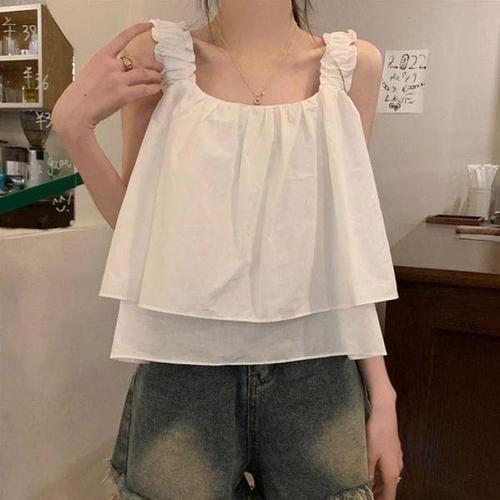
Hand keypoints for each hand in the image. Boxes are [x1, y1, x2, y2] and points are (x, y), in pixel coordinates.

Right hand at [52, 21, 163, 137]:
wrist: (76, 110)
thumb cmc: (82, 94)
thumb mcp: (92, 72)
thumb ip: (107, 68)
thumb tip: (122, 72)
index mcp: (102, 56)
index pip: (122, 38)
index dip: (137, 30)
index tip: (148, 26)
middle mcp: (111, 65)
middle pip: (137, 61)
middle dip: (151, 65)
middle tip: (160, 68)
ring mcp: (117, 80)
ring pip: (143, 74)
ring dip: (155, 76)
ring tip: (160, 79)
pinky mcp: (123, 95)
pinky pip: (144, 89)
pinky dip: (153, 89)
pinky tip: (157, 89)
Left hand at [366, 398, 403, 498]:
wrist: (384, 411)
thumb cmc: (376, 431)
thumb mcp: (369, 453)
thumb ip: (367, 470)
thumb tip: (366, 483)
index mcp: (392, 471)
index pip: (390, 494)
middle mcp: (397, 466)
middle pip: (390, 486)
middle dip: (380, 493)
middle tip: (369, 496)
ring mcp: (397, 456)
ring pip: (389, 475)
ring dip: (380, 483)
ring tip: (369, 486)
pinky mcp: (393, 448)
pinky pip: (388, 466)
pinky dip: (381, 472)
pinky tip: (373, 468)